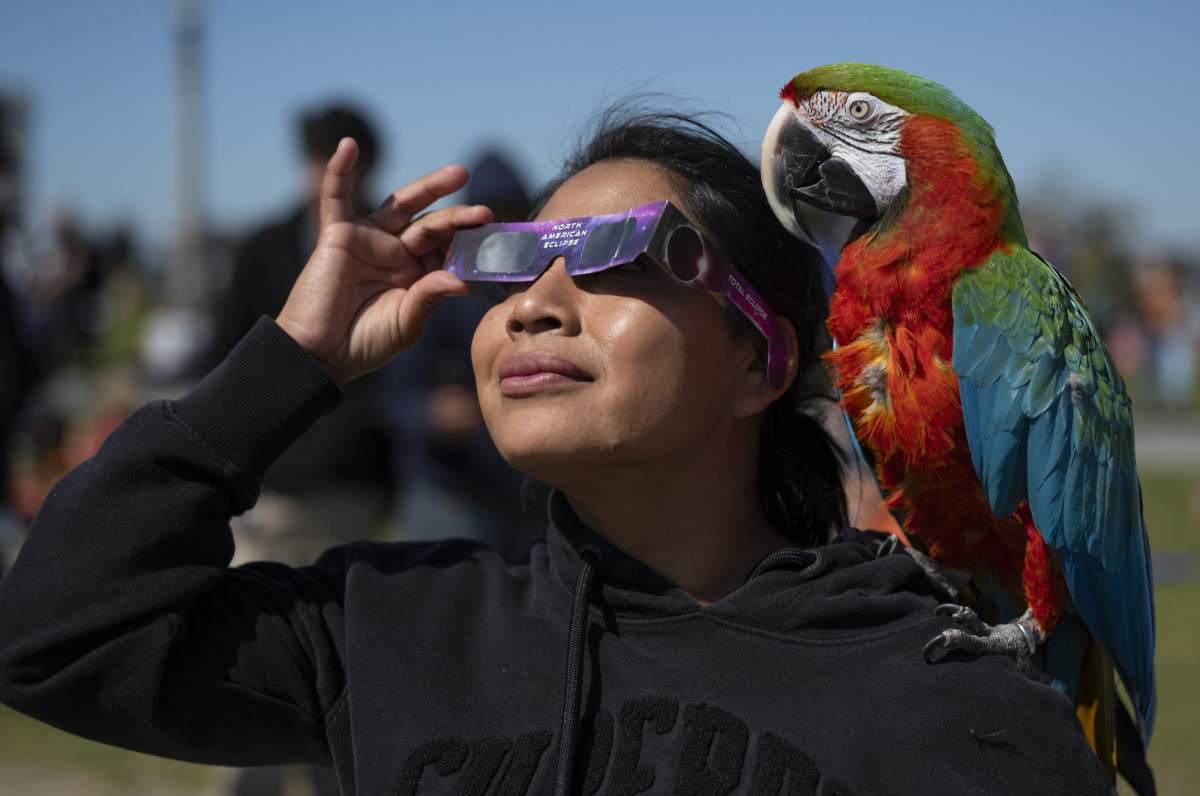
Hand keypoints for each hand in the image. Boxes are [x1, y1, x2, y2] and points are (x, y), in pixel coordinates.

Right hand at [276, 138, 491, 383]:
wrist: (320, 353)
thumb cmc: (365, 342)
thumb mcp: (405, 323)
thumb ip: (429, 298)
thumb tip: (461, 279)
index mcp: (418, 275)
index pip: (449, 251)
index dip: (470, 245)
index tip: (495, 243)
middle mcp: (397, 253)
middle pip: (433, 226)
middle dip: (459, 218)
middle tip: (485, 213)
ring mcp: (369, 240)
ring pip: (401, 205)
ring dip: (429, 187)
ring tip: (459, 174)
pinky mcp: (337, 235)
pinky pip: (336, 196)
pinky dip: (339, 170)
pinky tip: (348, 146)